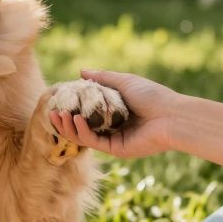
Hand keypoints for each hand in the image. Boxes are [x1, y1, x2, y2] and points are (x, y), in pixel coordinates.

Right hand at [49, 69, 182, 158]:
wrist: (171, 115)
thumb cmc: (152, 95)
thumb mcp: (123, 81)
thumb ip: (102, 78)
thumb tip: (80, 72)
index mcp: (114, 112)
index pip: (87, 112)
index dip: (71, 107)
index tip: (57, 100)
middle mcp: (112, 127)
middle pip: (81, 127)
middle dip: (64, 121)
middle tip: (51, 112)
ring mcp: (113, 139)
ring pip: (84, 137)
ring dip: (68, 128)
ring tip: (57, 115)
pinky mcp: (116, 149)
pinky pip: (94, 142)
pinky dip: (82, 131)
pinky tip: (74, 120)